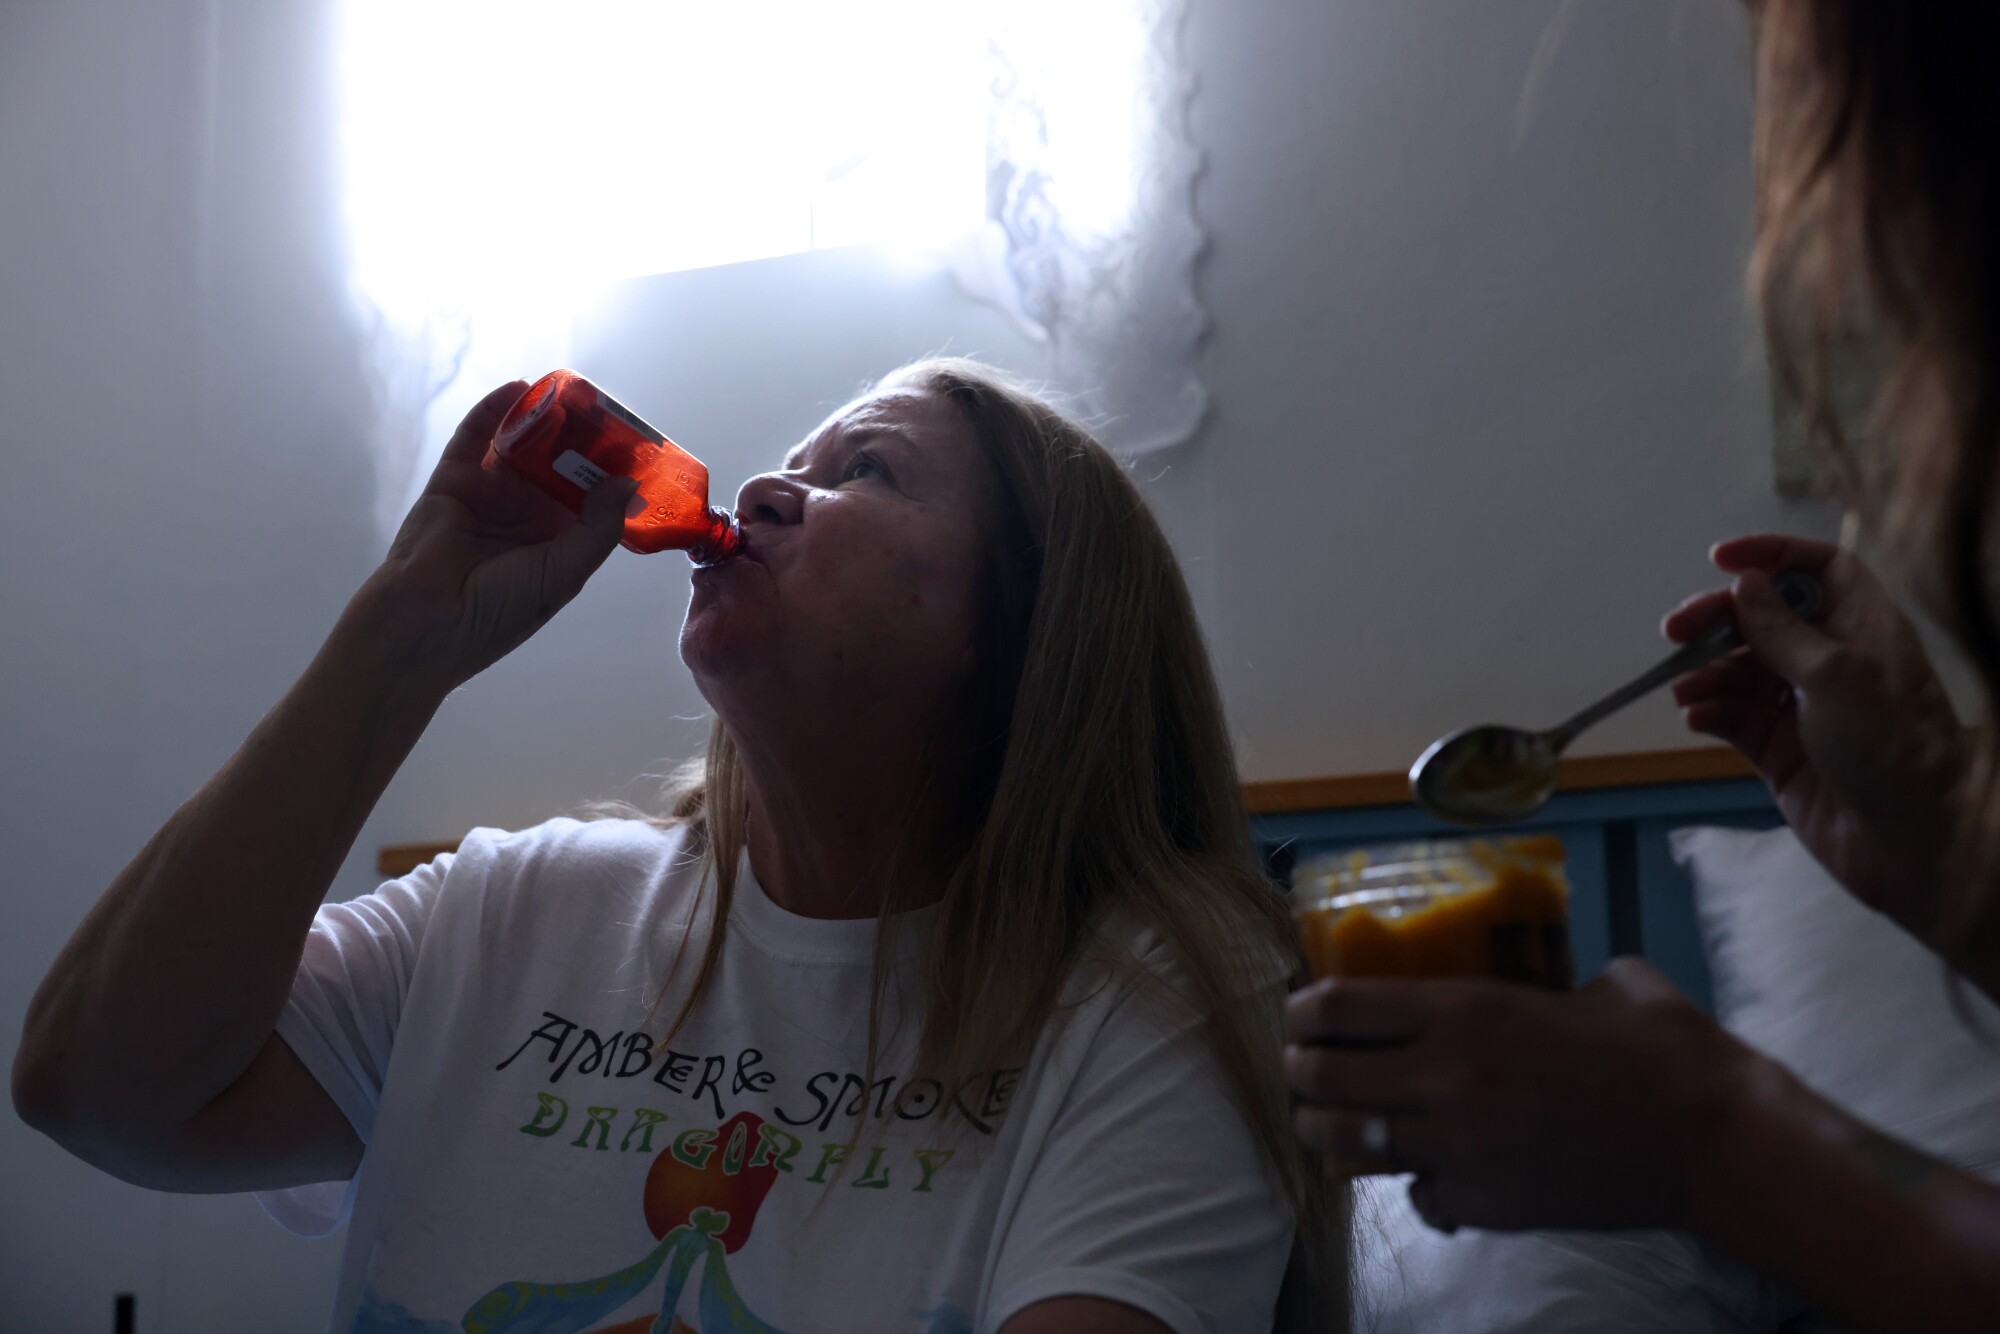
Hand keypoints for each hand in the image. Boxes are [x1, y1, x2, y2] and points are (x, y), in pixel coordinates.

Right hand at [358, 381, 636, 691]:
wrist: (426, 623)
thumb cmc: (499, 611)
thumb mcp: (563, 573)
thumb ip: (598, 529)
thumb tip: (629, 484)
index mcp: (556, 542)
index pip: (592, 498)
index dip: (613, 474)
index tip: (642, 448)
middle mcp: (525, 515)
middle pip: (560, 466)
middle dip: (583, 441)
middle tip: (609, 410)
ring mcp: (490, 495)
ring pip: (523, 447)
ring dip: (544, 420)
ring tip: (573, 392)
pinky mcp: (455, 480)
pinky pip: (476, 437)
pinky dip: (496, 410)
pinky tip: (521, 387)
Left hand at [1283, 959, 1754, 1231]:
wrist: (1712, 1139)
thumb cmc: (1665, 1052)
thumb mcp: (1599, 984)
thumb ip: (1545, 981)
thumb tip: (1546, 984)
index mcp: (1465, 1010)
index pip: (1337, 1006)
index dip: (1301, 1012)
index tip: (1297, 1015)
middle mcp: (1445, 1075)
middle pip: (1320, 1078)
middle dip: (1299, 1074)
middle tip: (1301, 1072)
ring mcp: (1458, 1145)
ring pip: (1349, 1144)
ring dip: (1331, 1133)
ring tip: (1332, 1126)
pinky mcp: (1484, 1202)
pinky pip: (1418, 1196)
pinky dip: (1419, 1187)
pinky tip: (1436, 1175)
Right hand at [1665, 534, 1965, 937]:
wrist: (1914, 840)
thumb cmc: (1891, 744)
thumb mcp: (1834, 673)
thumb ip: (1779, 629)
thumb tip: (1744, 584)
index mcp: (1861, 627)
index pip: (1818, 570)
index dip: (1774, 555)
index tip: (1723, 561)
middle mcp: (1832, 661)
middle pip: (1764, 620)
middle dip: (1718, 622)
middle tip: (1675, 632)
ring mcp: (1804, 708)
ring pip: (1741, 671)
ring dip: (1708, 673)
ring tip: (1686, 689)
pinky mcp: (1781, 751)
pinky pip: (1734, 719)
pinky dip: (1711, 712)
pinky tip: (1696, 717)